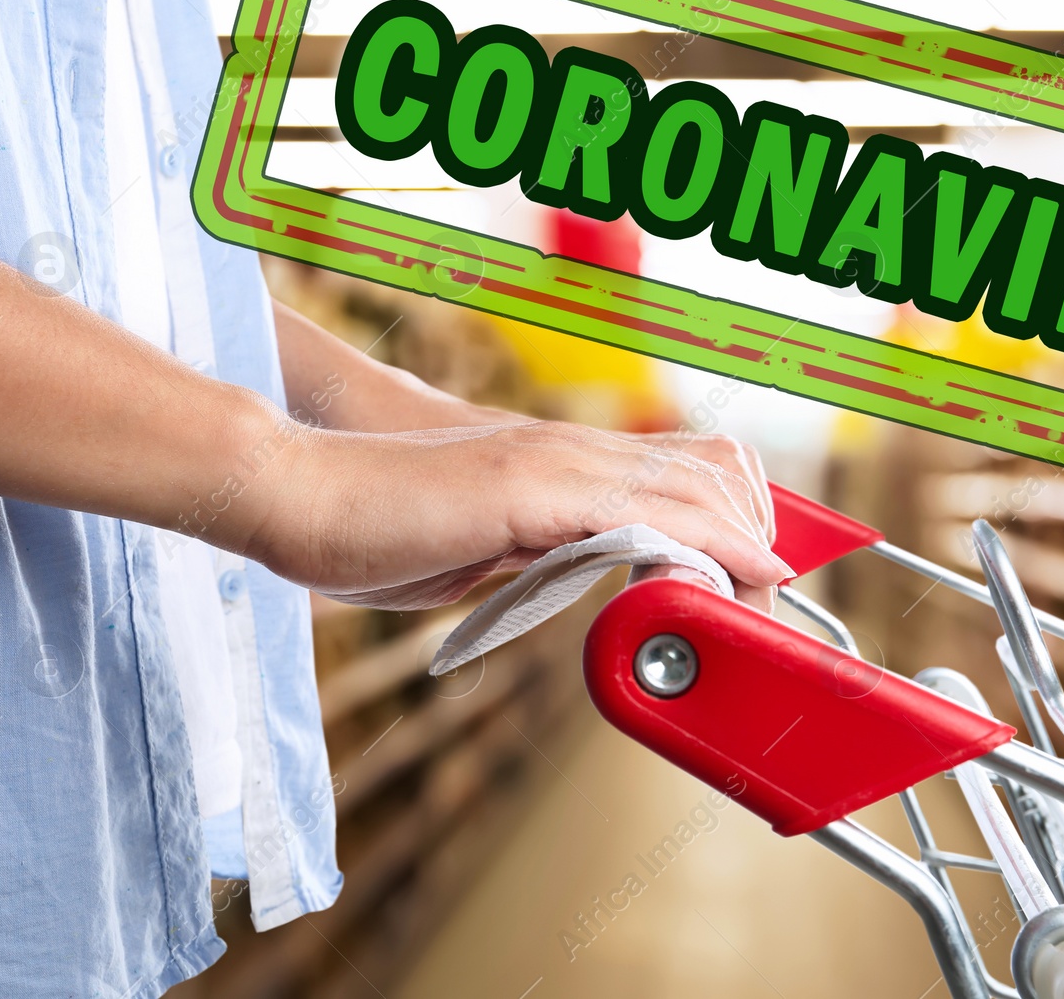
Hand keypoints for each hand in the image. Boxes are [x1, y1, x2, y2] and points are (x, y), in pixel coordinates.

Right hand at [245, 420, 790, 610]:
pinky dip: (705, 546)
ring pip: (698, 489)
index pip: (690, 475)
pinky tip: (726, 582)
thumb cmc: (377, 531)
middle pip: (718, 474)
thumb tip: (596, 577)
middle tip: (763, 609)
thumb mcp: (488, 549)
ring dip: (744, 552)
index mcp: (568, 466)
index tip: (757, 585)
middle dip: (759, 541)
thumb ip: (547, 556)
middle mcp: (575, 451)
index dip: (739, 524)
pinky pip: (647, 512)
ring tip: (756, 610)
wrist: (299, 496)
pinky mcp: (532, 486)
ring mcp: (557, 461)